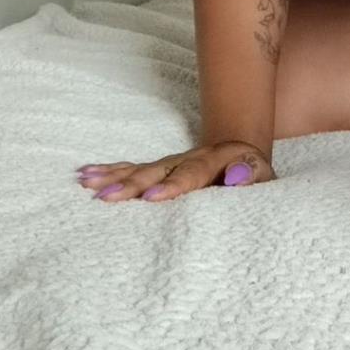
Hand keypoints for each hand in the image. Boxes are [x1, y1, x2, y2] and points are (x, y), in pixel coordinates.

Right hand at [75, 140, 275, 201]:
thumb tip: (234, 177)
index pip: (190, 175)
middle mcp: (187, 158)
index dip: (171, 186)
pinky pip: (132, 168)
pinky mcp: (159, 168)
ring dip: (113, 176)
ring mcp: (170, 162)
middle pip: (157, 171)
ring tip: (86, 183)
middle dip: (131, 184)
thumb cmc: (254, 173)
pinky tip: (85, 175)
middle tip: (107, 197)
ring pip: (139, 169)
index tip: (151, 197)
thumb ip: (252, 175)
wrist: (242, 152)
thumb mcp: (263, 175)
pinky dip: (110, 171)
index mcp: (213, 161)